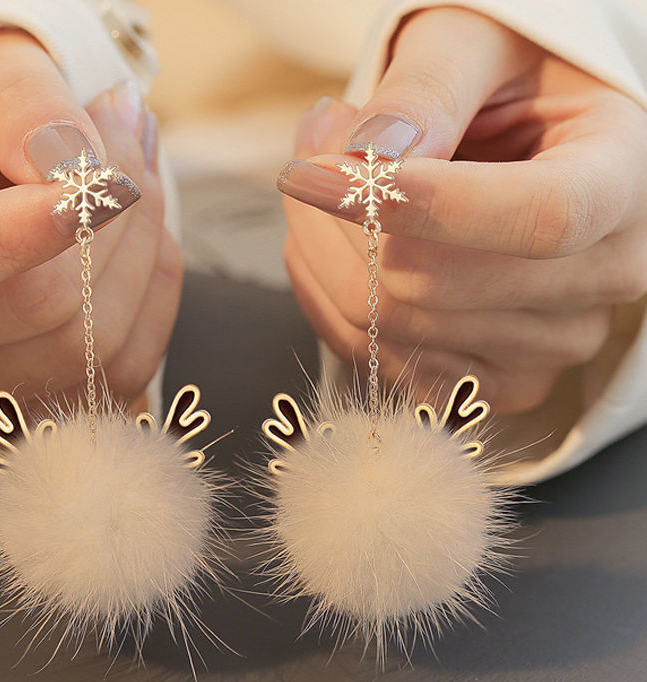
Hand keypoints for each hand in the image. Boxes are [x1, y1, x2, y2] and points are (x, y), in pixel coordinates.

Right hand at [0, 29, 180, 428]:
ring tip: (137, 175)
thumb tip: (80, 160)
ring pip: (94, 348)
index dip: (18, 235)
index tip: (98, 176)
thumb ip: (11, 101)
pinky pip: (123, 369)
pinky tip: (141, 238)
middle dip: (111, 214)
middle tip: (129, 130)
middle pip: (39, 311)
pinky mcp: (37, 403)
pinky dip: (153, 294)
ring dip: (144, 249)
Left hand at [277, 7, 646, 412]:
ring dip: (321, 250)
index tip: (330, 172)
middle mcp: (599, 281)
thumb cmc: (508, 86)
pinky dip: (327, 295)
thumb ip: (431, 87)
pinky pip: (373, 358)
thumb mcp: (480, 45)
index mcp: (621, 183)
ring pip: (383, 325)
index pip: (538, 218)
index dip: (425, 205)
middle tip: (317, 148)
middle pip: (429, 285)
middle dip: (340, 213)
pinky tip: (334, 244)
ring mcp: (546, 347)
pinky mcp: (489, 384)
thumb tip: (373, 156)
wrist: (526, 147)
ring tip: (330, 185)